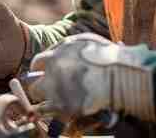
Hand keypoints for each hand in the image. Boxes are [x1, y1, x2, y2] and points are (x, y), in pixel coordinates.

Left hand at [29, 33, 154, 120]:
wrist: (121, 74)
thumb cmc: (106, 55)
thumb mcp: (83, 41)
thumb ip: (65, 46)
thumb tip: (55, 52)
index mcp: (54, 56)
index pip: (36, 64)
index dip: (40, 70)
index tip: (44, 74)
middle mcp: (51, 74)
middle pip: (34, 86)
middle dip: (41, 89)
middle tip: (49, 92)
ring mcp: (57, 92)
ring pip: (41, 103)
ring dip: (47, 104)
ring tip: (57, 106)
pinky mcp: (65, 109)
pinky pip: (53, 115)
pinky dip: (57, 115)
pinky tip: (65, 113)